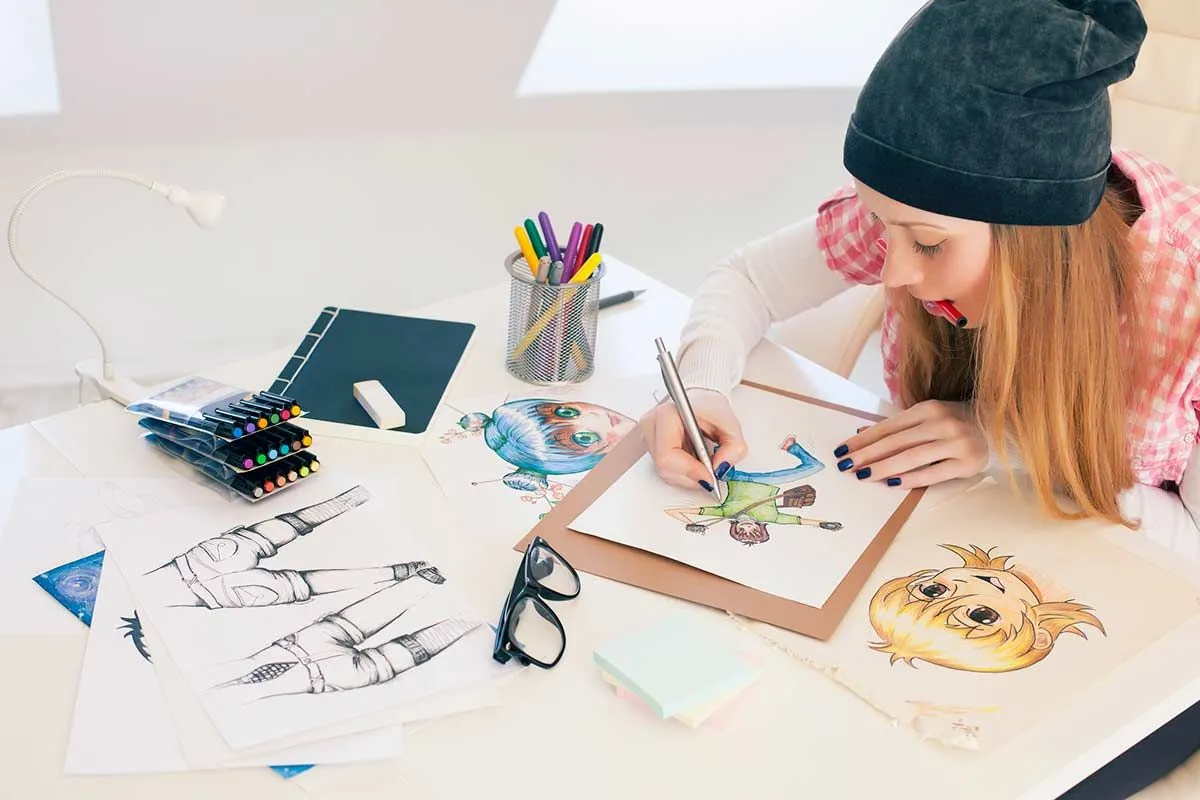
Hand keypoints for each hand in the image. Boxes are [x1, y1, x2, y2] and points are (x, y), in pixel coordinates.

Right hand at [639, 388, 748, 490]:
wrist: (699, 398)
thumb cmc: (710, 407)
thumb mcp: (731, 425)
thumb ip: (733, 448)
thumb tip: (720, 469)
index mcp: (666, 415)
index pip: (668, 455)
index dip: (690, 471)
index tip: (709, 477)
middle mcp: (651, 426)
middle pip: (665, 468)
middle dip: (691, 477)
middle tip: (710, 474)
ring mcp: (647, 436)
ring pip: (664, 472)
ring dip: (688, 476)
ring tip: (703, 465)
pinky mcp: (649, 445)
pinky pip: (664, 468)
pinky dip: (682, 472)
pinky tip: (693, 462)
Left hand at [835, 400, 987, 487]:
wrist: (998, 427)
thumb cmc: (955, 422)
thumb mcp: (927, 417)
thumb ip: (898, 427)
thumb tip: (861, 433)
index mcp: (928, 409)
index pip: (888, 427)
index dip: (863, 439)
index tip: (842, 450)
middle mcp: (942, 423)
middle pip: (896, 442)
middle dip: (866, 454)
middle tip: (845, 465)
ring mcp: (956, 443)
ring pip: (911, 458)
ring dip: (883, 467)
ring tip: (862, 475)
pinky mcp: (967, 463)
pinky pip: (932, 473)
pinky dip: (910, 479)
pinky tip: (891, 483)